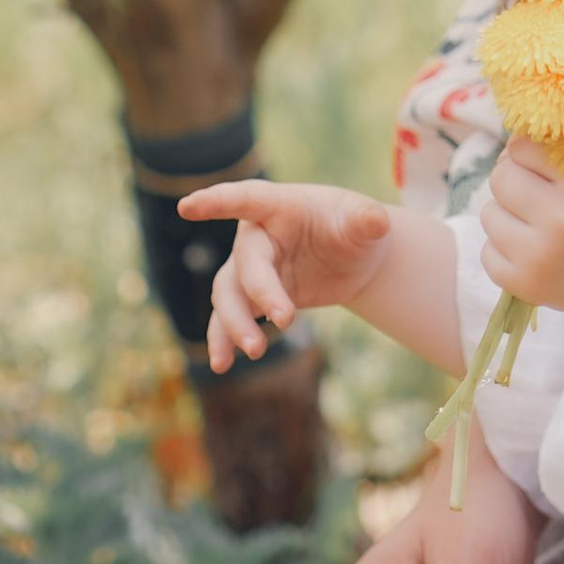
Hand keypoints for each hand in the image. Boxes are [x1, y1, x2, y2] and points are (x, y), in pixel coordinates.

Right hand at [178, 178, 392, 371]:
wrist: (354, 258)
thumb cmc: (353, 227)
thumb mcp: (364, 222)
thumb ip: (365, 222)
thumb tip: (376, 222)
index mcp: (280, 206)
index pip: (246, 199)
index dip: (216, 201)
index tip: (187, 207)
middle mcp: (257, 236)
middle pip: (245, 264)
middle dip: (260, 293)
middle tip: (286, 320)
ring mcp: (250, 268)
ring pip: (228, 294)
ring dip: (235, 323)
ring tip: (254, 352)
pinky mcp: (252, 298)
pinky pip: (228, 319)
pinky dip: (223, 340)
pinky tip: (223, 364)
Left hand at [479, 139, 563, 323]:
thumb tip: (511, 132)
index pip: (522, 147)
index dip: (530, 153)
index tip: (547, 165)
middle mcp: (562, 221)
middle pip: (501, 178)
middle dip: (515, 180)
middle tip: (539, 193)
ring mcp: (540, 258)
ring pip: (489, 214)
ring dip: (508, 215)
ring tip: (541, 223)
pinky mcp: (525, 286)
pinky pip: (487, 252)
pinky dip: (505, 249)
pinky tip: (536, 250)